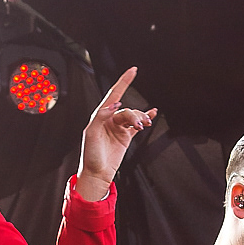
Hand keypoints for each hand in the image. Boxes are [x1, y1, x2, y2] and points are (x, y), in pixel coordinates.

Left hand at [77, 67, 156, 197]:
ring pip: (134, 117)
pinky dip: (146, 117)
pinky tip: (152, 113)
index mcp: (100, 116)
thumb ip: (102, 116)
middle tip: (139, 124)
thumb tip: (115, 105)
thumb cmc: (91, 155)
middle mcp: (110, 120)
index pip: (113, 94)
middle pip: (127, 110)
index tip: (133, 71)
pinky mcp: (126, 137)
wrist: (97, 173)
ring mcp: (118, 128)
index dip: (123, 82)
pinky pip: (137, 124)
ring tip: (144, 125)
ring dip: (141, 119)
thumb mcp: (92, 133)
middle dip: (134, 115)